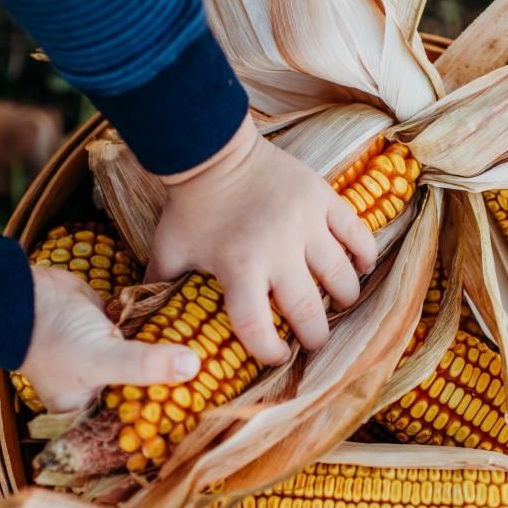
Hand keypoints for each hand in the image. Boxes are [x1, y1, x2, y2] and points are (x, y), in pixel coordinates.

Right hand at [20, 266, 200, 412]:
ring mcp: (110, 364)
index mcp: (90, 414)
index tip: (203, 422)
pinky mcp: (118, 338)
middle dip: (178, 395)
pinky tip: (197, 343)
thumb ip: (144, 365)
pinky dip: (167, 344)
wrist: (25, 293)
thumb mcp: (100, 359)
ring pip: (151, 371)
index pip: (135, 430)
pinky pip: (149, 346)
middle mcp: (101, 393)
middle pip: (148, 401)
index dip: (167, 427)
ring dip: (175, 368)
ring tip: (217, 372)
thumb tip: (194, 367)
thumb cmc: (52, 336)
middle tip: (217, 394)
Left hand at [145, 114, 377, 364]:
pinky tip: (362, 266)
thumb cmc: (190, 208)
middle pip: (309, 310)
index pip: (258, 327)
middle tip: (315, 341)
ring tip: (340, 303)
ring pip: (341, 276)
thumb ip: (160, 286)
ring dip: (344, 298)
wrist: (213, 150)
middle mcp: (278, 250)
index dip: (269, 352)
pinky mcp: (323, 199)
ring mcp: (306, 224)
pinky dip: (364, 254)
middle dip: (316, 336)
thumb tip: (143, 318)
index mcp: (240, 267)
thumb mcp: (168, 250)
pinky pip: (357, 234)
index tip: (277, 357)